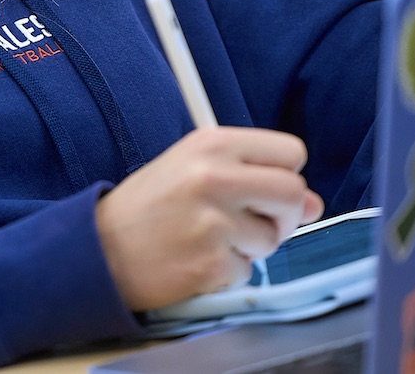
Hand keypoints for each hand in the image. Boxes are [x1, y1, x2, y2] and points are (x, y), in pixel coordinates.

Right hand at [95, 127, 322, 310]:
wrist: (100, 249)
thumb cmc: (148, 208)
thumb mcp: (193, 170)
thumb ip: (253, 177)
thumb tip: (314, 203)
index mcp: (211, 143)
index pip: (291, 151)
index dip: (285, 174)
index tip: (266, 189)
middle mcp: (214, 176)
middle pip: (294, 192)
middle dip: (284, 214)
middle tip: (252, 222)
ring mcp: (214, 221)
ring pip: (274, 238)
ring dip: (251, 247)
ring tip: (210, 239)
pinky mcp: (212, 261)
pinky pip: (248, 270)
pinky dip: (229, 271)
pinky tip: (197, 259)